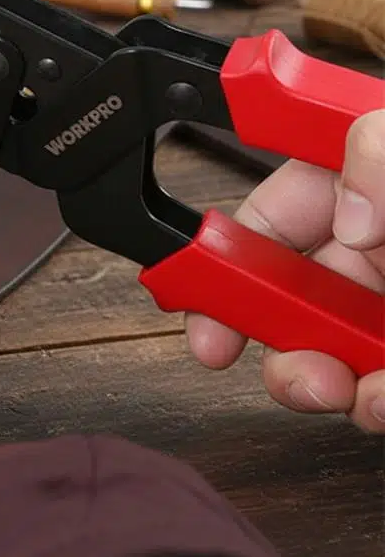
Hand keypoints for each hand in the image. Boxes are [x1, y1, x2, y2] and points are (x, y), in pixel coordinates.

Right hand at [185, 109, 384, 432]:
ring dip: (316, 380)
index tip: (190, 289)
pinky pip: (380, 387)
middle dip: (261, 330)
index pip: (274, 210)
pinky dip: (374, 403)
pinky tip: (378, 403)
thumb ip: (377, 152)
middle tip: (236, 349)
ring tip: (329, 390)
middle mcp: (379, 243)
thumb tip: (350, 216)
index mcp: (363, 178)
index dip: (221, 252)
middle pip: (293, 293)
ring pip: (335, 353)